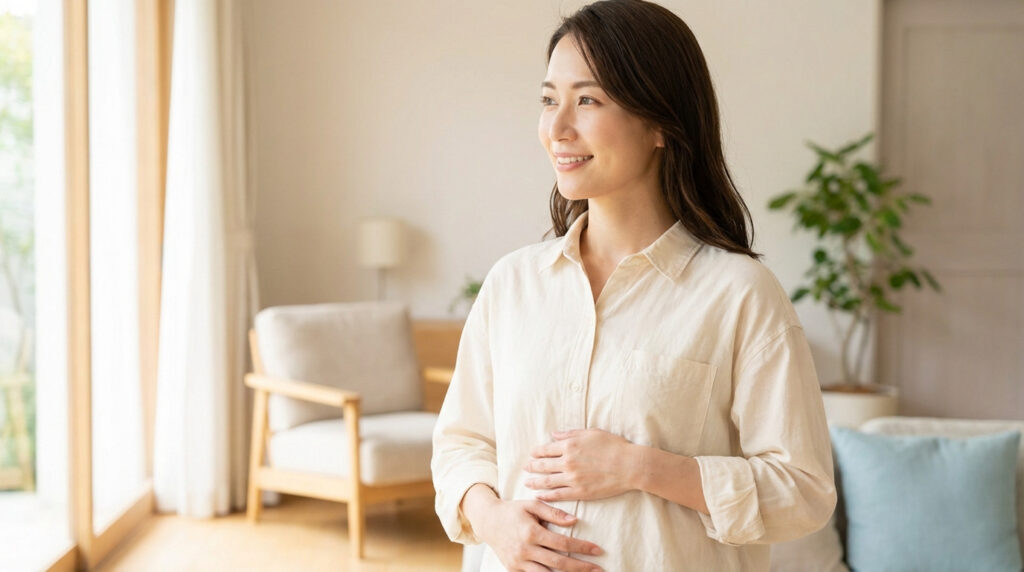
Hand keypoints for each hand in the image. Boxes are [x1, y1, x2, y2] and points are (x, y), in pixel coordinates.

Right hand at [461, 484, 603, 571]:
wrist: (488, 521)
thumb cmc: (513, 511)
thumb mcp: (532, 505)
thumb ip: (553, 512)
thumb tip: (575, 521)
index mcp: (531, 532)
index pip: (562, 543)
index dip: (582, 547)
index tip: (598, 550)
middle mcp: (525, 549)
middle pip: (558, 563)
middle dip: (581, 567)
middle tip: (599, 569)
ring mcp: (518, 562)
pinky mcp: (513, 569)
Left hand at [525, 428, 638, 501]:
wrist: (629, 465)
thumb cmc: (613, 446)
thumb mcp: (591, 433)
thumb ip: (570, 434)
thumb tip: (554, 434)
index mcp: (569, 446)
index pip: (545, 449)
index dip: (536, 452)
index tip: (531, 454)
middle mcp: (567, 462)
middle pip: (543, 465)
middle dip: (531, 467)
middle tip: (525, 468)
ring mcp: (572, 478)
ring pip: (547, 481)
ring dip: (535, 482)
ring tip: (527, 482)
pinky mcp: (579, 492)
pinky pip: (558, 495)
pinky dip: (546, 495)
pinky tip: (539, 495)